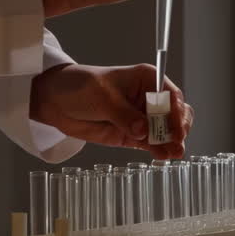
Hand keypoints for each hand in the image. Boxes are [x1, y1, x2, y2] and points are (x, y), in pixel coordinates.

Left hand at [30, 63, 194, 159]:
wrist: (56, 102)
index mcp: (147, 79)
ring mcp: (142, 118)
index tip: (177, 128)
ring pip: (166, 131)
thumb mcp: (102, 97)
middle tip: (176, 142)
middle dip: (178, 128)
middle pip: (175, 114)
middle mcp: (149, 98)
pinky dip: (159, 150)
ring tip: (173, 153)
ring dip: (171, 142)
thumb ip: (123, 114)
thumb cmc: (80, 87)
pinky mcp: (133, 135)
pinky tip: (163, 156)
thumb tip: (143, 130)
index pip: (171, 95)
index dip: (177, 111)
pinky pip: (152, 143)